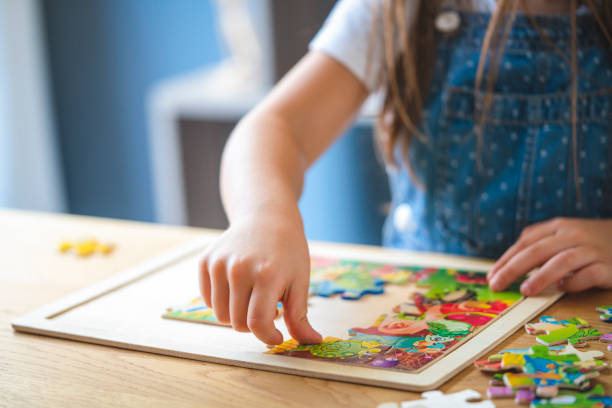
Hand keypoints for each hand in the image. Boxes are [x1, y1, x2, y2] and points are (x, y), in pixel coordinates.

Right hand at [199, 214, 321, 344]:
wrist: (266, 217)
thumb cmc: (287, 251)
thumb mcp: (300, 281)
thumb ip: (299, 315)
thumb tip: (311, 341)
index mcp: (267, 275)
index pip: (258, 323)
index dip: (268, 337)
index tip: (276, 337)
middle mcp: (239, 269)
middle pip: (238, 323)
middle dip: (254, 325)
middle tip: (267, 310)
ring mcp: (219, 264)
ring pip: (220, 315)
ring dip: (237, 315)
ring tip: (253, 298)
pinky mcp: (205, 262)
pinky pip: (208, 300)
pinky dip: (222, 302)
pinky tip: (239, 288)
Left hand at [488, 218, 611, 294]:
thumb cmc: (589, 244)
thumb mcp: (564, 237)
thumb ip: (540, 248)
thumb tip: (508, 269)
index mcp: (558, 227)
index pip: (525, 242)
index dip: (506, 259)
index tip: (491, 276)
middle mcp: (573, 235)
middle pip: (537, 250)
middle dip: (513, 269)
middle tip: (497, 284)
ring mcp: (592, 250)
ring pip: (562, 261)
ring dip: (541, 276)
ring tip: (525, 291)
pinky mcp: (608, 266)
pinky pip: (588, 275)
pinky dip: (573, 282)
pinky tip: (563, 288)